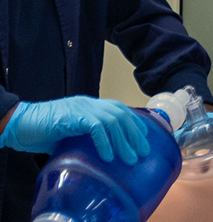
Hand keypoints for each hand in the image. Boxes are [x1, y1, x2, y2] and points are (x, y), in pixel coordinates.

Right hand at [0, 96, 149, 164]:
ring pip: (113, 121)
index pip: (120, 110)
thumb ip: (86, 137)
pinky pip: (96, 127)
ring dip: (124, 141)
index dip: (135, 123)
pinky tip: (109, 157)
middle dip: (135, 135)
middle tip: (143, 153)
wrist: (18, 124)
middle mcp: (89, 104)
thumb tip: (105, 154)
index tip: (145, 139)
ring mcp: (81, 108)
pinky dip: (105, 142)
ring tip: (131, 159)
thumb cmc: (41, 130)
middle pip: (121, 115)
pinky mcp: (73, 116)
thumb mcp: (70, 133)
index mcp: (90, 106)